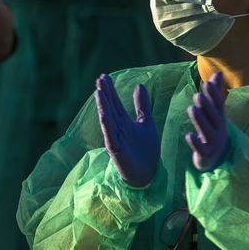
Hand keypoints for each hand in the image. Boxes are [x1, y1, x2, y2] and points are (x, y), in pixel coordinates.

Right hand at [95, 73, 159, 187]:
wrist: (149, 173)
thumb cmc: (146, 150)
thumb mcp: (147, 123)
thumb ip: (142, 106)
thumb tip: (139, 85)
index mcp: (124, 122)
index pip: (115, 103)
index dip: (110, 90)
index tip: (104, 76)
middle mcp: (118, 129)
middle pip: (109, 108)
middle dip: (105, 94)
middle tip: (99, 79)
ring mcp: (116, 139)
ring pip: (107, 120)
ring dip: (103, 106)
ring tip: (98, 92)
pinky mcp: (117, 150)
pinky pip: (110, 137)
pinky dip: (107, 126)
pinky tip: (103, 115)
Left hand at [186, 72, 230, 172]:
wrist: (215, 157)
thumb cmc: (213, 129)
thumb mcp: (215, 112)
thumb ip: (215, 93)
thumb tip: (218, 72)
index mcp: (220, 118)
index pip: (219, 105)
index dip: (214, 95)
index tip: (207, 83)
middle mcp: (219, 129)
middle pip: (214, 117)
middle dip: (207, 106)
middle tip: (198, 94)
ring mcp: (213, 143)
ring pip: (207, 131)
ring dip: (200, 120)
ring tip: (192, 109)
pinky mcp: (206, 155)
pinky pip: (201, 149)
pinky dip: (196, 143)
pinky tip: (189, 135)